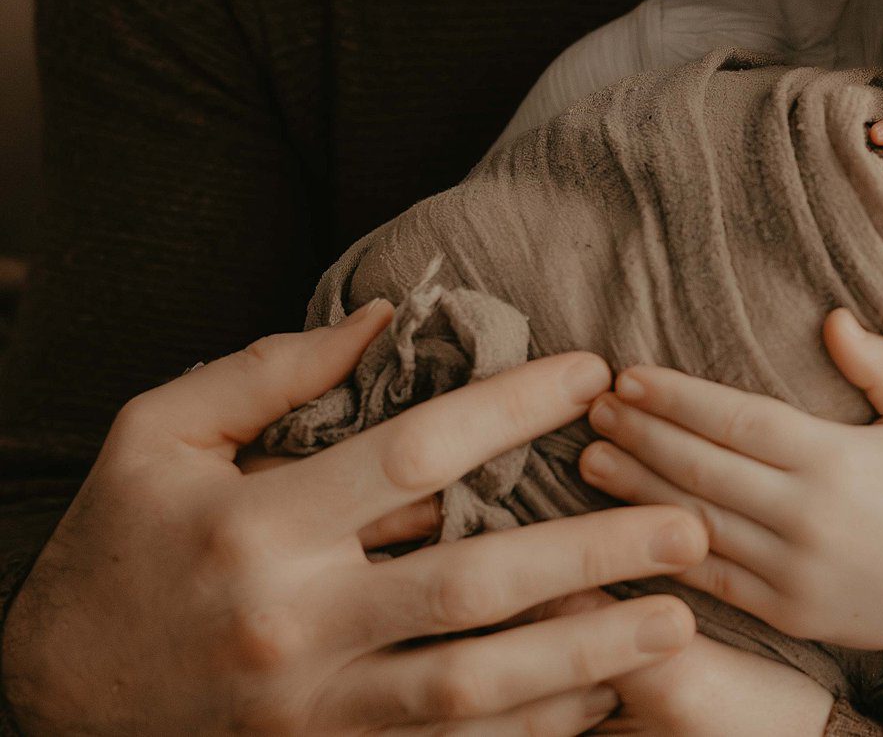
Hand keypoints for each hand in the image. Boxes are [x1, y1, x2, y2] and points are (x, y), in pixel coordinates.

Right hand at [4, 300, 708, 736]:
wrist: (48, 698)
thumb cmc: (115, 548)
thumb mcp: (161, 438)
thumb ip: (270, 373)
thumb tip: (384, 317)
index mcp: (263, 525)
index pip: (414, 454)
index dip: (511, 408)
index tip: (591, 374)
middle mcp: (296, 621)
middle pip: (470, 585)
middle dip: (589, 555)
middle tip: (688, 527)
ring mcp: (314, 708)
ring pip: (472, 687)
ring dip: (584, 656)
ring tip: (676, 624)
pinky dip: (529, 730)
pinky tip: (602, 698)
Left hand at [579, 310, 882, 683]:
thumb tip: (832, 319)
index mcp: (839, 460)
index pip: (739, 421)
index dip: (678, 398)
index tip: (630, 376)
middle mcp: (808, 517)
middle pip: (703, 468)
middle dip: (641, 436)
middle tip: (592, 409)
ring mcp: (794, 571)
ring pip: (697, 524)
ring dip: (637, 491)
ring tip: (589, 460)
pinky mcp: (788, 612)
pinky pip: (713, 580)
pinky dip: (665, 551)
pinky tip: (628, 527)